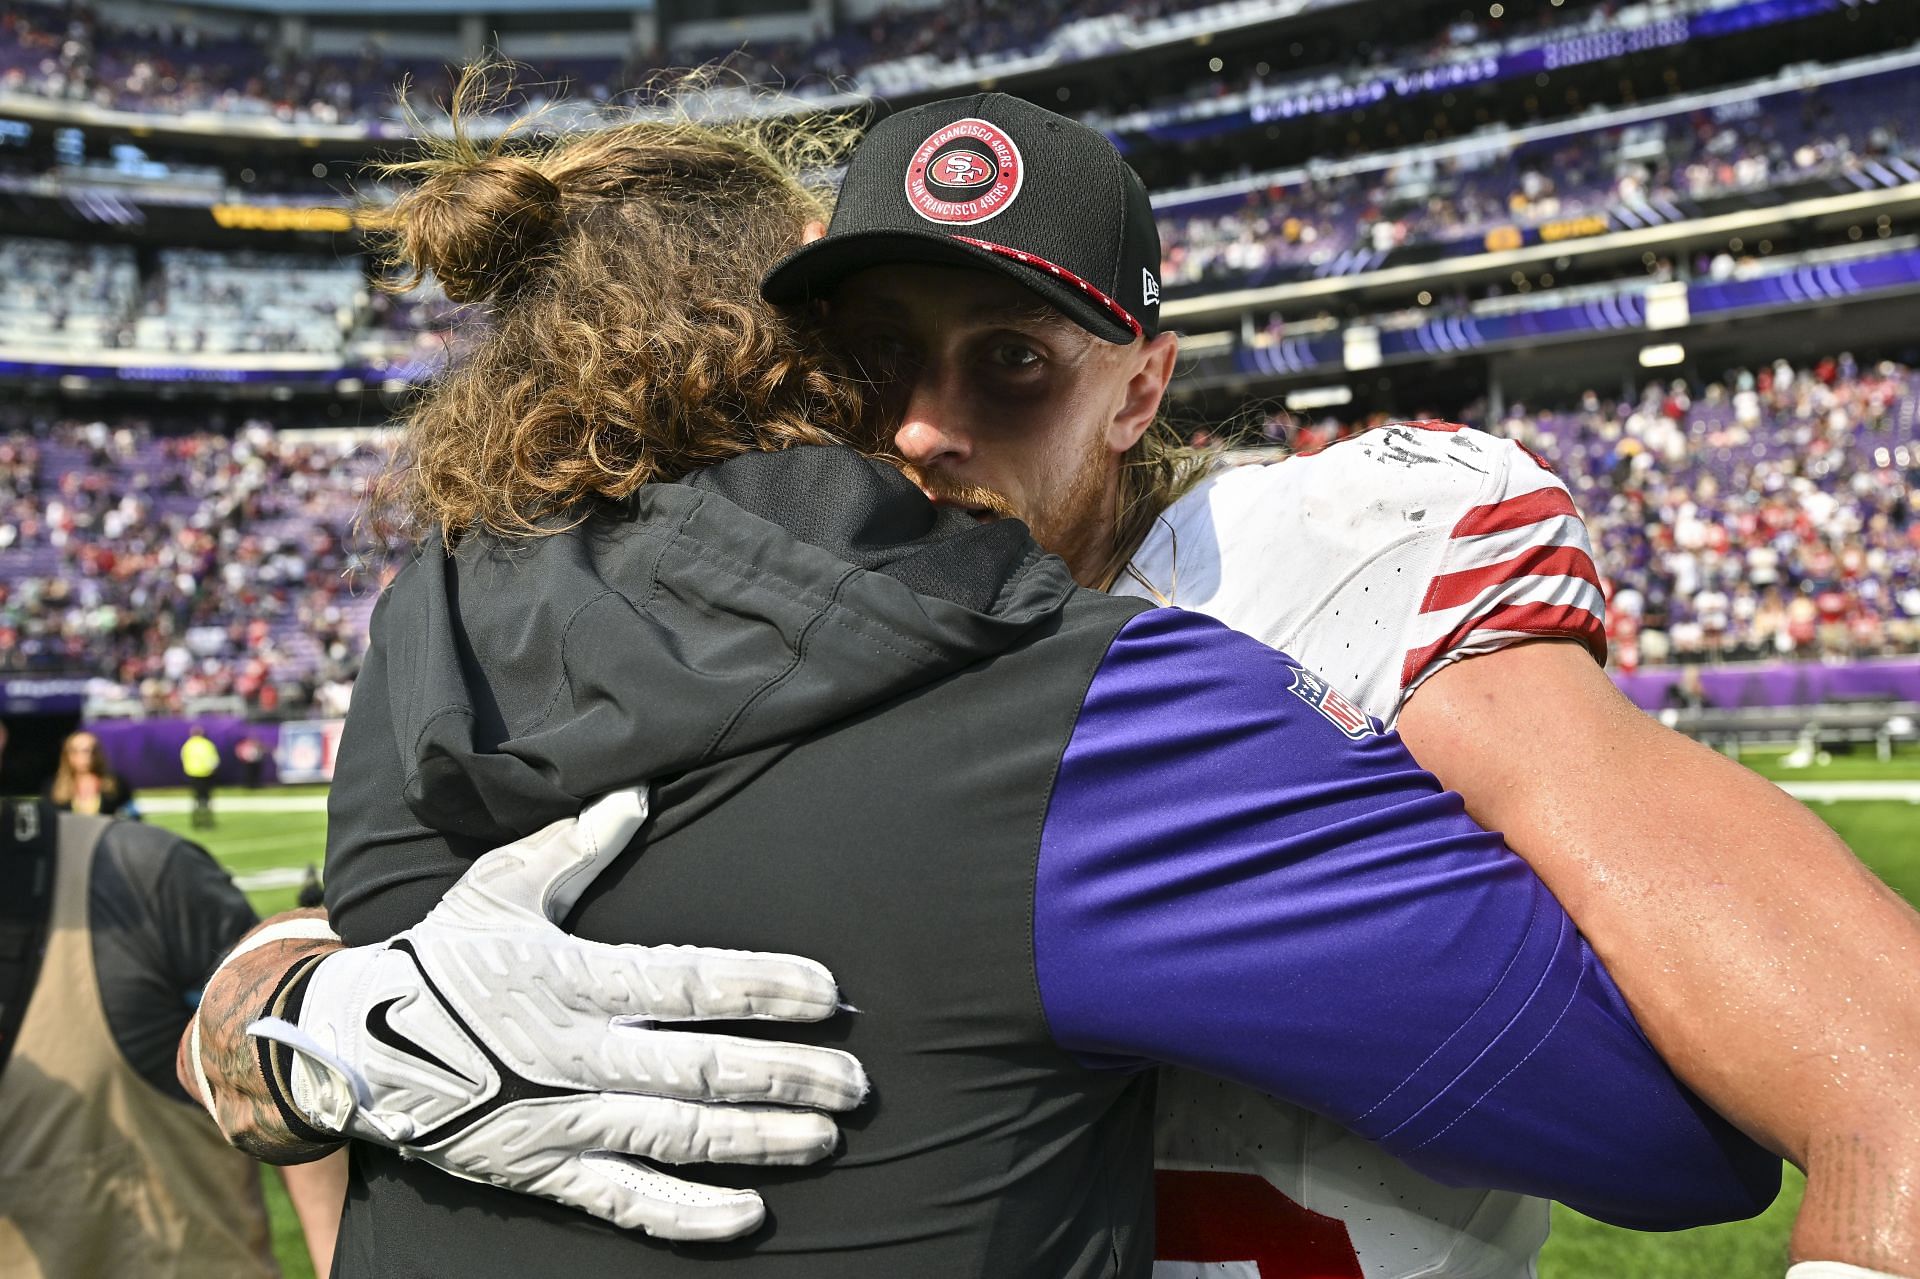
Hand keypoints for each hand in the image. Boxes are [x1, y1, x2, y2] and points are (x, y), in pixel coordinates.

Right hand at [249, 789, 866, 1240]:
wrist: (354, 1045)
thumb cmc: (441, 956)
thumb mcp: (499, 884)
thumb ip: (575, 844)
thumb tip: (638, 792)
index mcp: (570, 976)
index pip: (687, 980)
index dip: (762, 988)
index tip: (827, 994)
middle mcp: (572, 1052)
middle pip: (699, 1067)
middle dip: (786, 1075)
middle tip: (854, 1082)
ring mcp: (558, 1119)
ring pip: (676, 1136)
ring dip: (757, 1139)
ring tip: (825, 1138)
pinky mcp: (541, 1170)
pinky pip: (623, 1199)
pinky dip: (686, 1213)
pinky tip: (748, 1213)